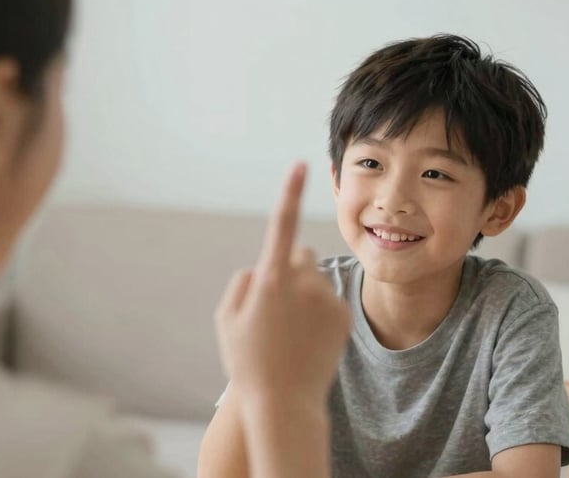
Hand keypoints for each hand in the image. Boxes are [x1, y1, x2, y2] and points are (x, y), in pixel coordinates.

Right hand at [214, 162, 351, 406]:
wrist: (284, 403)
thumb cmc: (246, 362)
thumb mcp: (225, 321)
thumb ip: (241, 284)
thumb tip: (261, 267)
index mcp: (270, 279)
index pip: (282, 225)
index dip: (290, 192)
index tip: (300, 164)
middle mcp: (302, 282)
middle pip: (299, 255)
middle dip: (289, 269)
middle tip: (276, 308)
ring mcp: (326, 299)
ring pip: (315, 279)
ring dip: (304, 294)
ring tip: (292, 332)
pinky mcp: (343, 315)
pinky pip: (329, 299)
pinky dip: (319, 312)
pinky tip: (308, 340)